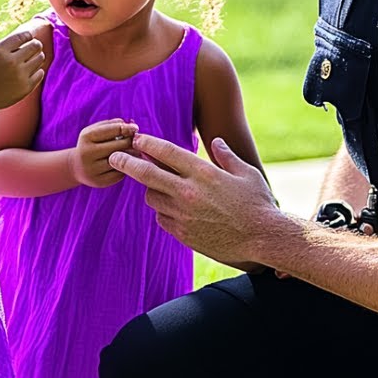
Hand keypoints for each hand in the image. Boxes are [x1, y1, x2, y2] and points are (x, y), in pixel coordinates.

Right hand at [0, 28, 45, 111]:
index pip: (22, 36)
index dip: (28, 35)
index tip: (28, 37)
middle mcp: (11, 62)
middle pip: (35, 46)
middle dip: (36, 44)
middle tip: (35, 46)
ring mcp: (20, 75)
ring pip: (40, 59)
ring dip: (38, 56)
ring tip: (34, 57)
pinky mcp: (26, 87)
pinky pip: (40, 73)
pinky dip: (38, 71)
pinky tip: (33, 70)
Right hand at [71, 119, 137, 187]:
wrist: (77, 167)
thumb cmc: (92, 143)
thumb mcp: (96, 130)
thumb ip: (114, 125)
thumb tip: (133, 127)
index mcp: (87, 137)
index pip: (114, 130)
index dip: (128, 128)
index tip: (135, 128)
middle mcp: (88, 153)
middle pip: (120, 146)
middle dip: (131, 142)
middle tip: (137, 142)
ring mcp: (93, 169)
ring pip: (121, 161)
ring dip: (132, 155)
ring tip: (135, 151)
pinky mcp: (100, 181)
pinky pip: (121, 174)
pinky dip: (127, 168)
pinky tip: (127, 164)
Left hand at [108, 134, 282, 266]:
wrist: (263, 238)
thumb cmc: (258, 204)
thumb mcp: (246, 173)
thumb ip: (227, 156)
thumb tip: (216, 142)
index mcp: (203, 172)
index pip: (166, 152)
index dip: (148, 143)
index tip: (137, 139)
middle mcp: (188, 192)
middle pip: (146, 174)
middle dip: (126, 163)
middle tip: (115, 157)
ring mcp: (183, 214)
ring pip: (152, 197)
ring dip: (151, 189)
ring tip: (158, 186)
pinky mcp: (183, 233)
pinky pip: (161, 218)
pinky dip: (162, 211)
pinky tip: (171, 208)